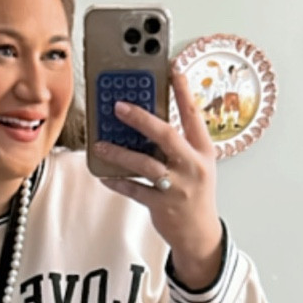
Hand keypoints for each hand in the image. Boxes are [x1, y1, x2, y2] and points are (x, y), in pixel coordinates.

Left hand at [95, 65, 223, 289]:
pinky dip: (118, 182)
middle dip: (141, 119)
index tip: (173, 69)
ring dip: (120, 153)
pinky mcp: (161, 205)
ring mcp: (177, 187)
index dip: (183, 91)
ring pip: (145, 164)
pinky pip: (134, 190)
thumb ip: (178, 145)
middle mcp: (192, 166)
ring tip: (100, 144)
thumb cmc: (194, 194)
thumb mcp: (196, 165)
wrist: (199, 234)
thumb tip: (148, 122)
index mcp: (203, 152)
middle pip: (166, 135)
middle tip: (119, 106)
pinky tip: (105, 175)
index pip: (193, 115)